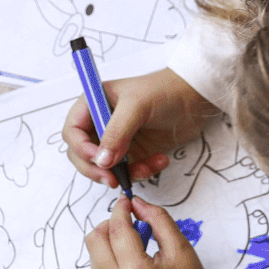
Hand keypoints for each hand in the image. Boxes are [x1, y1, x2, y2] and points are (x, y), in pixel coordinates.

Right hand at [64, 68, 216, 187]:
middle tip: (112, 178)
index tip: (97, 160)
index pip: (73, 131)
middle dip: (96, 169)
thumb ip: (116, 133)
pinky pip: (128, 171)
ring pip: (105, 168)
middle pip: (82, 154)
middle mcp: (102, 122)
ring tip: (146, 168)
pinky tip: (159, 161)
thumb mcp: (137, 106)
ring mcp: (118, 139)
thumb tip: (101, 161)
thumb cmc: (164, 90)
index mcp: (94, 103)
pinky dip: (141, 172)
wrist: (195, 97)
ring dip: (123, 174)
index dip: (80, 148)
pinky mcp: (134, 152)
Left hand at [86, 195, 224, 268]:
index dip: (120, 210)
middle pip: (94, 241)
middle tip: (128, 222)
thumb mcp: (180, 247)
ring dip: (108, 244)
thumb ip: (157, 219)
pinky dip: (110, 262)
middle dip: (109, 225)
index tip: (126, 201)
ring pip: (93, 257)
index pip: (117, 230)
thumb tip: (136, 203)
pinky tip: (131, 265)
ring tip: (134, 246)